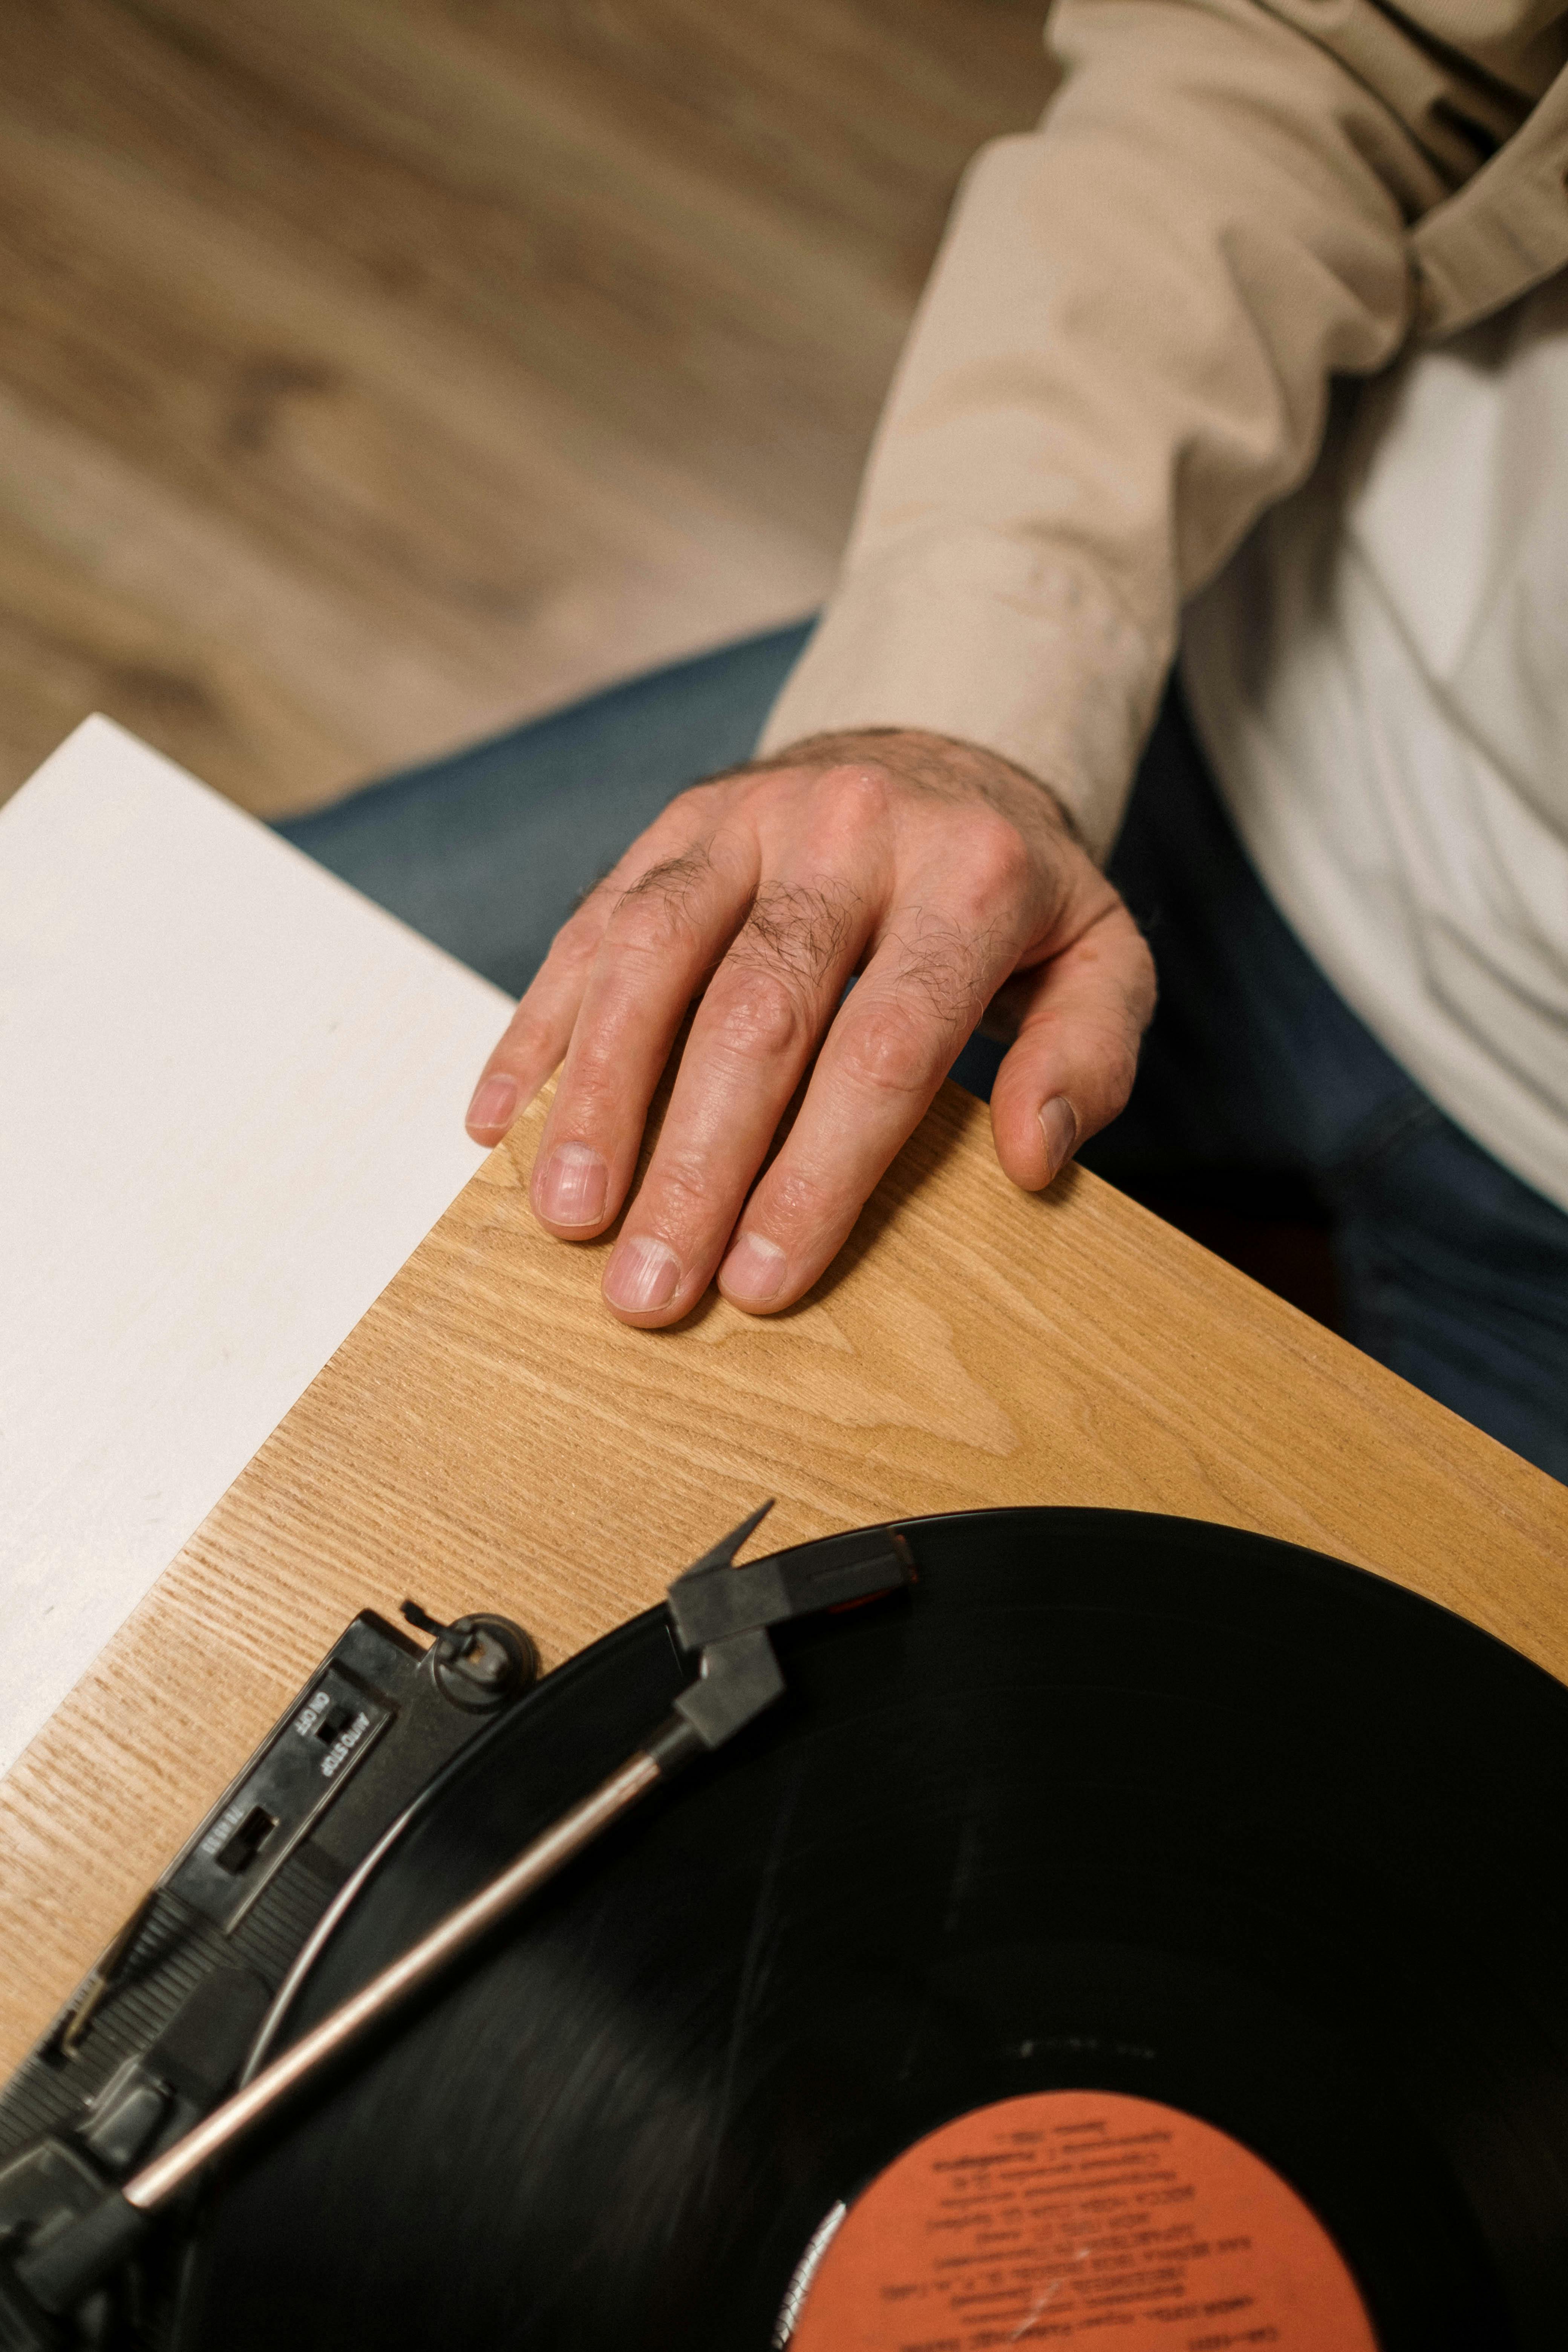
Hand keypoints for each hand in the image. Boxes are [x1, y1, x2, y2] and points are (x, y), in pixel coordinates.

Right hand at [465, 727, 1154, 1326]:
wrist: (940, 743)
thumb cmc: (1010, 892)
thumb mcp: (1100, 955)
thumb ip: (1087, 1054)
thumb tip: (1036, 1159)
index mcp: (967, 875)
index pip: (885, 1044)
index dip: (818, 1172)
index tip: (764, 1280)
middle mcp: (846, 831)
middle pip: (757, 1012)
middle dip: (696, 1165)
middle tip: (650, 1288)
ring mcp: (744, 819)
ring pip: (651, 958)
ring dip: (599, 1096)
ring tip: (568, 1215)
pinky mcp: (669, 827)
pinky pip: (589, 927)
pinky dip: (537, 1027)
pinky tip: (499, 1121)